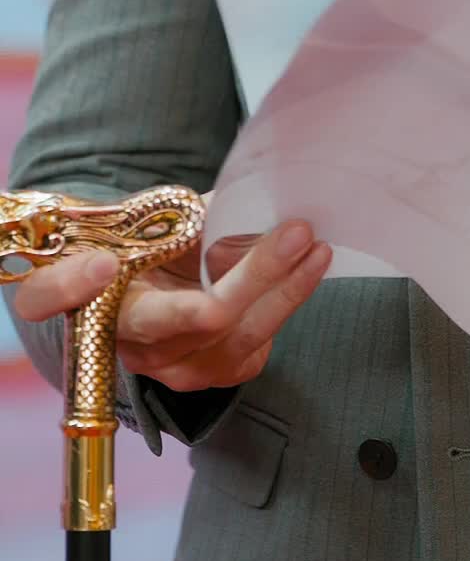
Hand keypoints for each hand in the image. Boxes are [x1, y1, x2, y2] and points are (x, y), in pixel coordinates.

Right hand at [14, 197, 331, 391]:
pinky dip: (286, 304)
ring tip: (318, 247)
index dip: (71, 286)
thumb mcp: (157, 218)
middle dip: (255, 274)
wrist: (165, 289)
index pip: (60, 298)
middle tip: (296, 231)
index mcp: (99, 297)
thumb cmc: (156, 242)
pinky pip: (255, 347)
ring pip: (237, 335)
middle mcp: (133, 343)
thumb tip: (244, 185)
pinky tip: (310, 269)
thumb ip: (183, 213)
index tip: (106, 260)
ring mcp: (174, 367)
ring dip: (286, 289)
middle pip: (198, 318)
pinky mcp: (214, 375)